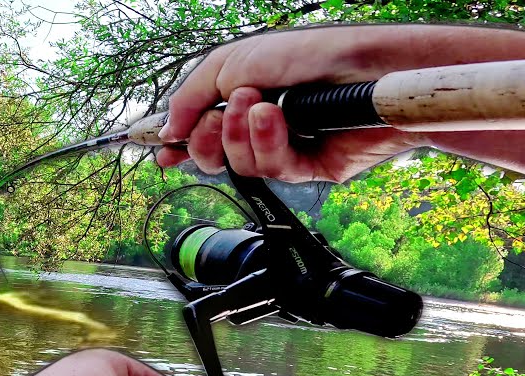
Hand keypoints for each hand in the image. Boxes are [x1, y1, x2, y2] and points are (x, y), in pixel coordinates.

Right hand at [155, 24, 524, 182]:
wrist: (363, 70)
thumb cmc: (307, 55)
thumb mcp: (231, 64)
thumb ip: (190, 97)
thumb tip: (165, 132)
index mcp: (239, 99)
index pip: (198, 130)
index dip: (177, 144)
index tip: (161, 152)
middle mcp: (259, 127)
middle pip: (211, 157)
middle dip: (207, 141)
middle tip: (215, 121)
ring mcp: (284, 148)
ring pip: (239, 166)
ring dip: (241, 137)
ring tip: (259, 106)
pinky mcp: (308, 169)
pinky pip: (272, 171)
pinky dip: (269, 143)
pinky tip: (277, 118)